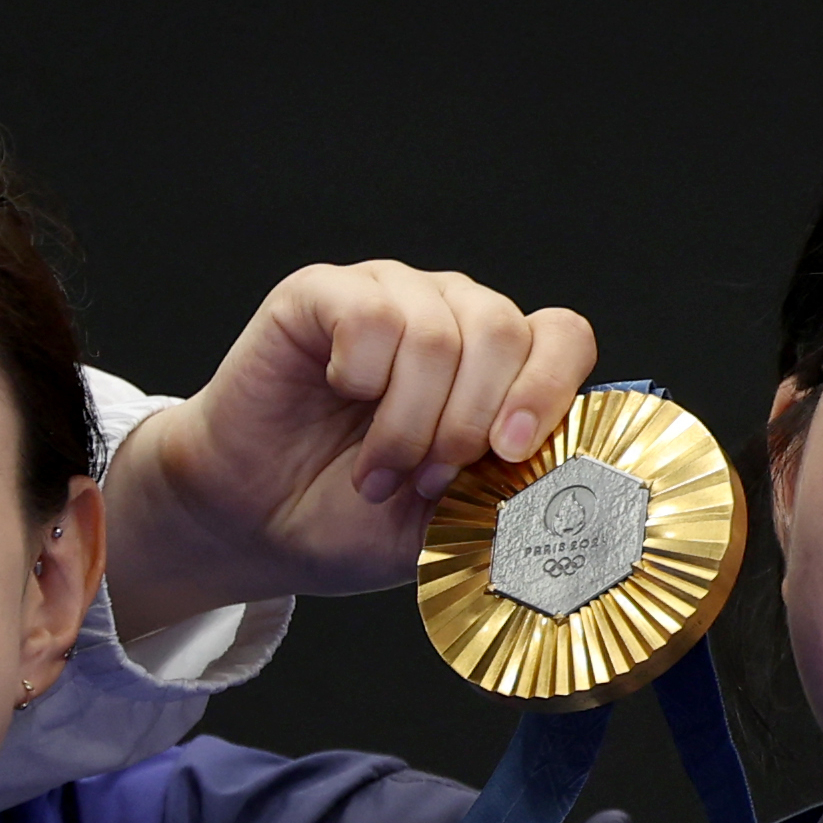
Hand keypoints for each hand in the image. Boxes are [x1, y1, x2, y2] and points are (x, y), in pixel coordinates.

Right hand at [98, 261, 595, 639]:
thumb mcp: (446, 528)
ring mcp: (390, 296)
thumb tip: (566, 494)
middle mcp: (451, 316)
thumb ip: (506, 500)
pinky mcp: (324, 293)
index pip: (562, 337)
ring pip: (437, 334)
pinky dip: (359, 375)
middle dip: (466, 424)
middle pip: (503, 332)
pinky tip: (339, 398)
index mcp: (496, 367)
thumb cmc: (349, 518)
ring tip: (376, 472)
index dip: (548, 388)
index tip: (510, 452)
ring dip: (405, 423)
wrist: (256, 524)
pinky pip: (370, 314)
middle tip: (425, 481)